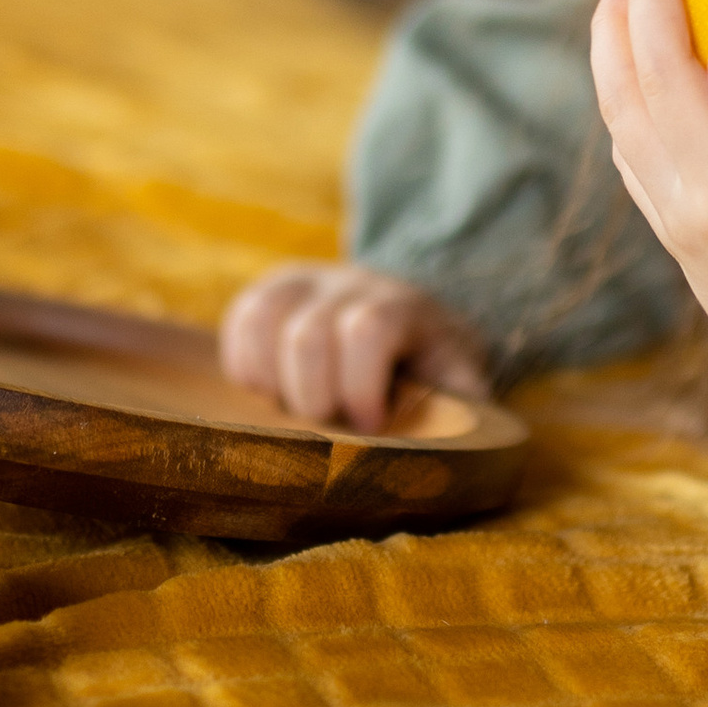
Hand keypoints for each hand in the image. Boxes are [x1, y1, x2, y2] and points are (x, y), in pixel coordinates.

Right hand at [219, 263, 488, 432]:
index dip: (360, 387)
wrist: (409, 319)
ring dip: (270, 379)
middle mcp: (349, 283)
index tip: (369, 424)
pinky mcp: (270, 292)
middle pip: (308, 334)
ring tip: (293, 409)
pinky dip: (245, 363)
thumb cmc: (432, 364)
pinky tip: (269, 391)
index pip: (368, 329)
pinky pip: (239, 318)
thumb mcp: (460, 377)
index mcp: (403, 305)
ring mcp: (304, 282)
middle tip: (330, 424)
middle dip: (313, 397)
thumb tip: (467, 423)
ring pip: (262, 318)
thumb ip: (464, 398)